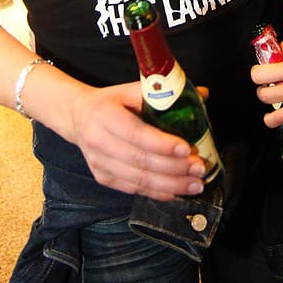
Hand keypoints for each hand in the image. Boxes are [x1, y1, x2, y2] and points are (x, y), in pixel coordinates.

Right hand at [70, 81, 207, 200]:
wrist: (78, 117)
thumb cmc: (111, 102)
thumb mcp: (130, 90)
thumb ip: (163, 94)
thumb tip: (203, 95)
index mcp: (105, 115)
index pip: (136, 134)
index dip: (162, 144)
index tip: (186, 148)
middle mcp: (98, 142)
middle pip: (140, 161)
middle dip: (174, 168)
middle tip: (199, 167)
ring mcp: (99, 164)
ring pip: (139, 180)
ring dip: (171, 185)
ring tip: (196, 183)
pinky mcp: (103, 179)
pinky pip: (134, 190)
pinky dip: (158, 193)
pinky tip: (178, 191)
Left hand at [251, 35, 282, 125]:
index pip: (278, 48)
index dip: (282, 53)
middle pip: (258, 74)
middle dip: (259, 74)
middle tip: (266, 75)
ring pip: (264, 96)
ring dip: (265, 94)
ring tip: (271, 93)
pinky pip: (277, 118)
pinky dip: (271, 120)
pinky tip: (272, 117)